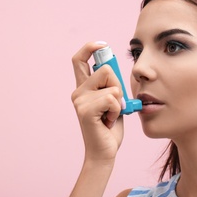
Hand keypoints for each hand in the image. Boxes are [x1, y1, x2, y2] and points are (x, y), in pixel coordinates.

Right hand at [71, 42, 124, 162]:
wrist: (105, 151)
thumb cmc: (110, 126)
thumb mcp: (113, 100)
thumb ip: (111, 84)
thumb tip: (113, 66)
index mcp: (84, 87)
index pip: (79, 59)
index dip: (89, 47)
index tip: (102, 45)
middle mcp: (78, 92)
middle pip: (104, 69)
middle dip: (117, 84)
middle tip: (115, 104)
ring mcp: (79, 101)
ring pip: (111, 86)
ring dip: (118, 102)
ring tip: (111, 115)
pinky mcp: (85, 110)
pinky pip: (111, 99)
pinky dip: (116, 111)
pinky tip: (109, 121)